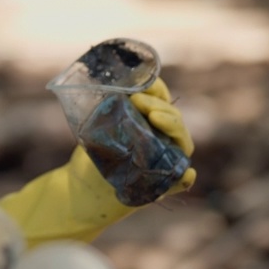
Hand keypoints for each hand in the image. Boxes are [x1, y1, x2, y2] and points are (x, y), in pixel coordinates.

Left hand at [0, 74, 195, 247]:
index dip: (156, 89)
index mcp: (149, 120)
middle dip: (159, 105)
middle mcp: (162, 138)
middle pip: (172, 117)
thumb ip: (105, 106)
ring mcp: (164, 160)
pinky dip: (186, 177)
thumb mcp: (96, 125)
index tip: (139, 86)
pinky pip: (180, 181)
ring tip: (155, 118)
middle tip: (138, 101)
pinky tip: (186, 174)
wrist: (81, 187)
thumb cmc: (92, 153)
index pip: (162, 98)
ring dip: (173, 127)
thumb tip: (97, 81)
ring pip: (181, 143)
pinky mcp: (162, 185)